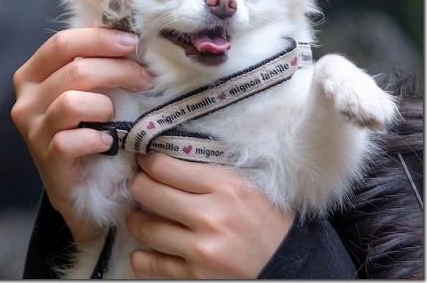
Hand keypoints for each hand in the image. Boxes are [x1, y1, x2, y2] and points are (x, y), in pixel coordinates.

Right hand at [11, 28, 152, 246]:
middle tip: (144, 78)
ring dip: (106, 106)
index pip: (62, 42)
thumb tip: (108, 16)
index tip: (133, 43)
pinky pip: (72, 140)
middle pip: (74, 69)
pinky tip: (109, 142)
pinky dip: (97, 139)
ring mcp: (33, 131)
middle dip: (117, 69)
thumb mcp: (88, 89)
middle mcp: (26, 100)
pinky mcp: (47, 159)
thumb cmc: (88, 130)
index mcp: (32, 75)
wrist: (83, 188)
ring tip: (119, 116)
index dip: (100, 39)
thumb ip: (91, 56)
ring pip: (72, 102)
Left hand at [125, 152, 293, 278]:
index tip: (145, 164)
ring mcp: (201, 250)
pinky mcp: (196, 277)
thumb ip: (206, 172)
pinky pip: (148, 263)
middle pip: (146, 191)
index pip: (163, 166)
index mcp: (225, 186)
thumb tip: (161, 157)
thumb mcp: (244, 186)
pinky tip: (151, 248)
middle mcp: (211, 216)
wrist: (290, 266)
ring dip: (138, 220)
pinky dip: (143, 256)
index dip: (147, 162)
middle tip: (142, 187)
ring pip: (142, 226)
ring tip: (146, 218)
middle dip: (139, 186)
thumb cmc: (266, 221)